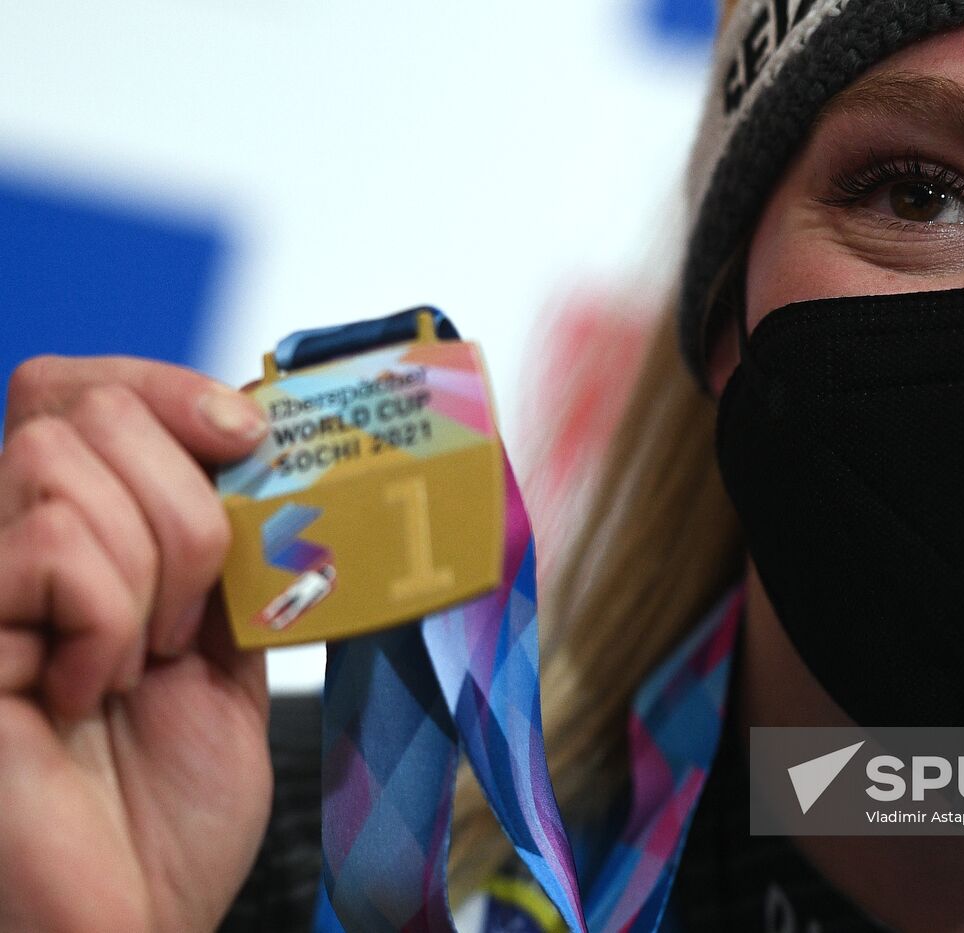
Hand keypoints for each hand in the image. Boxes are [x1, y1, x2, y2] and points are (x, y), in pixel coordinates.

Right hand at [0, 356, 272, 932]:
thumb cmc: (166, 815)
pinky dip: (104, 618)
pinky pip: (48, 544)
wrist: (126, 923)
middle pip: (83, 408)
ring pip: (61, 463)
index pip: (79, 389)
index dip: (161, 386)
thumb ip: (232, 552)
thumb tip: (260, 443)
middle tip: (190, 620)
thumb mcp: (229, 655)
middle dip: (183, 507)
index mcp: (78, 545)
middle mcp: (5, 549)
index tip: (242, 433)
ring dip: (148, 573)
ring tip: (133, 669)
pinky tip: (82, 693)